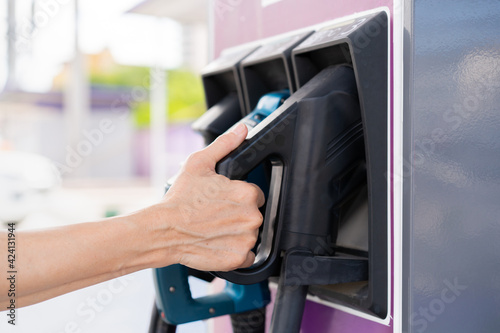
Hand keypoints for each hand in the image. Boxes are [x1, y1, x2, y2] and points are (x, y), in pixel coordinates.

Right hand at [149, 123, 264, 270]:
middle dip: (239, 214)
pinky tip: (218, 242)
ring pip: (251, 234)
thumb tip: (242, 130)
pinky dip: (235, 251)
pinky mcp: (238, 258)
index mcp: (247, 194)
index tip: (225, 201)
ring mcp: (246, 239)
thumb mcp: (199, 163)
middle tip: (217, 214)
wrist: (164, 230)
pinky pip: (247, 255)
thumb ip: (225, 144)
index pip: (255, 195)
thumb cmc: (180, 199)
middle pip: (254, 215)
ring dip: (237, 232)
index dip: (239, 197)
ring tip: (215, 228)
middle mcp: (251, 217)